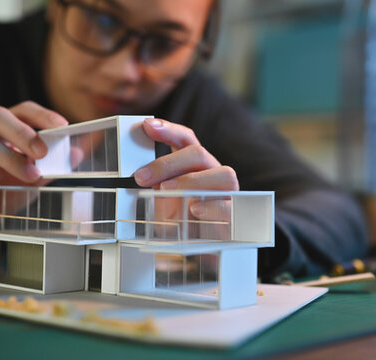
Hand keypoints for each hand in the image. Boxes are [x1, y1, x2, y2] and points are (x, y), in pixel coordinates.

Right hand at [0, 101, 68, 228]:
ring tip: (30, 175)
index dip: (41, 114)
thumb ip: (53, 165)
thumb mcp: (35, 176)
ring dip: (10, 158)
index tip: (62, 125)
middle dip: (22, 132)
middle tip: (42, 151)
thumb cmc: (6, 188)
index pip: (22, 110)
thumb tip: (77, 153)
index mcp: (3, 128)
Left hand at [134, 118, 236, 235]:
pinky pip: (231, 205)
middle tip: (141, 178)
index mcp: (195, 166)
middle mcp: (214, 173)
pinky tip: (194, 209)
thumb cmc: (183, 219)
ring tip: (166, 191)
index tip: (148, 126)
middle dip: (167, 163)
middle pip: (199, 154)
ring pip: (224, 174)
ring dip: (191, 181)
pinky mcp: (236, 214)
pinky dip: (212, 206)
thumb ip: (155, 187)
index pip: (186, 139)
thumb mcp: (163, 202)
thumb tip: (140, 176)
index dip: (169, 129)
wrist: (203, 247)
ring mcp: (228, 192)